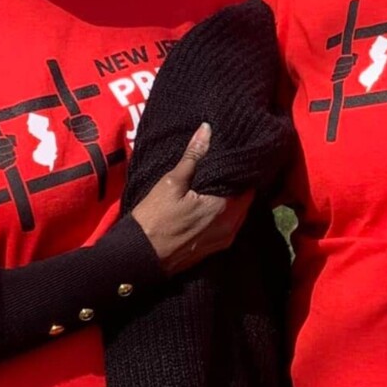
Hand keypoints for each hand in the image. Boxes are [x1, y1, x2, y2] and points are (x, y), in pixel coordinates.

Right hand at [130, 123, 253, 275]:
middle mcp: (232, 226)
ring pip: (239, 212)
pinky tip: (215, 202)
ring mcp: (225, 240)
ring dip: (233, 199)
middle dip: (239, 183)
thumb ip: (194, 156)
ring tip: (222, 182)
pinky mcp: (216, 249)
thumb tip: (207, 129)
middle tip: (228, 166)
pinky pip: (230, 225)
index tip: (235, 155)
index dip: (242, 168)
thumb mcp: (172, 183)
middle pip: (246, 198)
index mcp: (225, 208)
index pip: (248, 182)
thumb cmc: (154, 218)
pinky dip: (227, 213)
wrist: (139, 258)